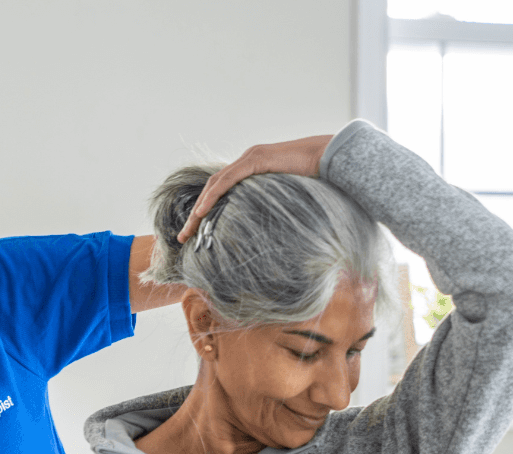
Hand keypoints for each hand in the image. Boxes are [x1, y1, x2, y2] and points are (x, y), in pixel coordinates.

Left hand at [178, 134, 333, 243]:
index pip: (221, 192)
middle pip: (212, 189)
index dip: (207, 211)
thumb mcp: (290, 198)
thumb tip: (273, 233)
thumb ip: (275, 209)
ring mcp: (250, 158)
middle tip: (183, 237)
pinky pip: (228, 180)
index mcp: (252, 171)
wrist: (329, 157)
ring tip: (188, 229)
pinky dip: (213, 196)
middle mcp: (246, 162)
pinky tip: (202, 211)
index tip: (196, 232)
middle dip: (195, 215)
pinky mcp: (256, 159)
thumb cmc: (317, 180)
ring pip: (215, 185)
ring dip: (199, 208)